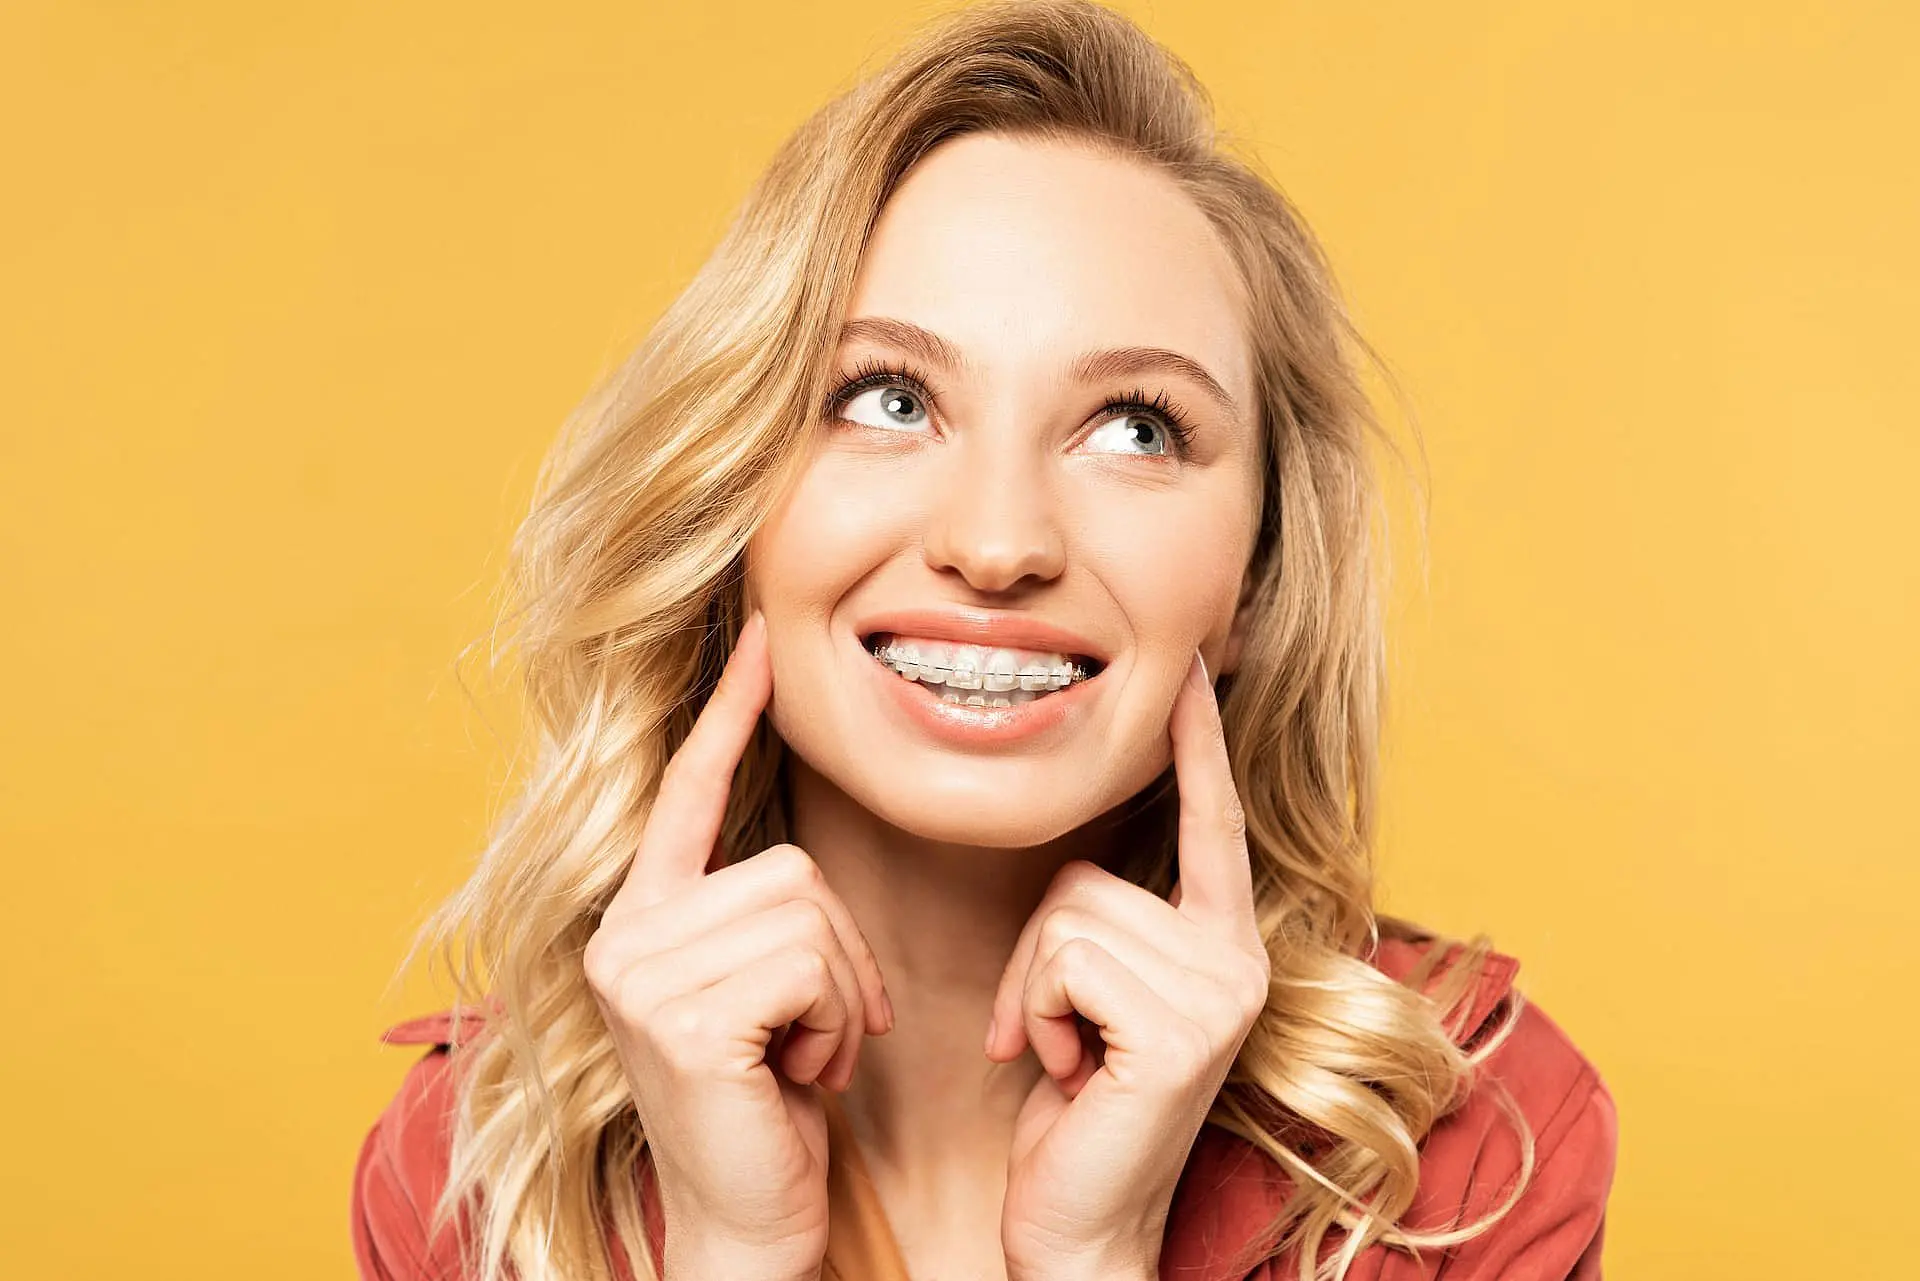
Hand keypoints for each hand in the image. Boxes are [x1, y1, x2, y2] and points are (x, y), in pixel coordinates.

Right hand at [582, 609, 893, 1280]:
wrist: (752, 1225)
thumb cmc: (771, 1109)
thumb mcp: (764, 995)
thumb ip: (759, 917)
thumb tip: (798, 862)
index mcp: (642, 919)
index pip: (689, 794)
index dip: (728, 713)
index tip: (762, 637)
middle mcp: (625, 935)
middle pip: (791, 867)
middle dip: (839, 954)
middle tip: (818, 1036)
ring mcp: (641, 975)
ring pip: (808, 911)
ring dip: (839, 995)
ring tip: (802, 1059)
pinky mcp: (681, 1018)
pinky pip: (810, 964)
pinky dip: (834, 1024)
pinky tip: (799, 1079)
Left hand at [987, 649, 1271, 1280]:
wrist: (1076, 1228)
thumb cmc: (1074, 1112)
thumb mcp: (1095, 999)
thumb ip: (1108, 927)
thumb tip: (1079, 869)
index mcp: (1223, 944)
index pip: (1211, 821)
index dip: (1198, 743)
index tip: (1195, 666)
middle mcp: (1237, 959)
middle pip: (1090, 874)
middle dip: (1038, 953)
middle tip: (1054, 1034)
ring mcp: (1218, 992)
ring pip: (1068, 912)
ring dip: (1034, 989)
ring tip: (1065, 1055)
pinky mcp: (1181, 1028)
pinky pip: (1065, 956)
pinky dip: (1037, 1012)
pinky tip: (1065, 1072)